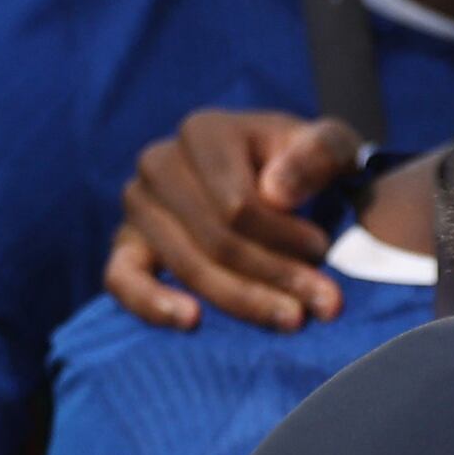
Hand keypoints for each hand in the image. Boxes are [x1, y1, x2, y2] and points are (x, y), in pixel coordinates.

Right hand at [101, 107, 359, 333]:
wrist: (280, 181)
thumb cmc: (307, 164)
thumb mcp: (332, 146)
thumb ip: (319, 154)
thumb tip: (275, 193)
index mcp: (203, 132)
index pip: (238, 204)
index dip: (284, 237)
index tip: (324, 250)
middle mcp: (159, 163)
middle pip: (216, 240)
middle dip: (276, 277)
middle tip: (327, 304)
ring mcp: (138, 205)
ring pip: (187, 267)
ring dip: (244, 301)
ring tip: (294, 319)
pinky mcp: (126, 244)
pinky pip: (121, 279)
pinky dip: (151, 305)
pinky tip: (191, 322)